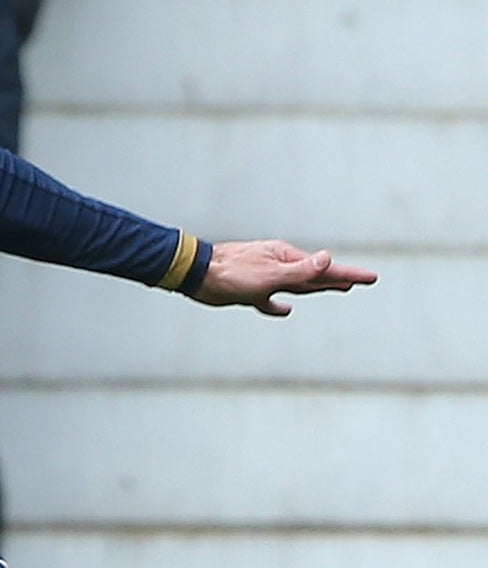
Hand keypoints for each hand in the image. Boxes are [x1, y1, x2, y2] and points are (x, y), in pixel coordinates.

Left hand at [191, 239, 376, 315]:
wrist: (195, 274)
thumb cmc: (231, 273)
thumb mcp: (269, 274)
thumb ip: (300, 270)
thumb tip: (328, 258)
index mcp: (286, 259)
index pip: (324, 269)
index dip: (349, 275)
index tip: (371, 278)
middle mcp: (277, 266)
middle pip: (314, 276)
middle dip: (338, 279)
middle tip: (361, 281)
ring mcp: (263, 278)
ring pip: (296, 286)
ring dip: (316, 288)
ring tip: (336, 289)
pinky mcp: (247, 292)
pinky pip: (268, 300)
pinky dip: (277, 306)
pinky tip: (284, 309)